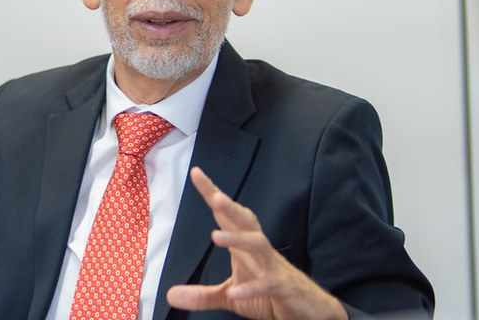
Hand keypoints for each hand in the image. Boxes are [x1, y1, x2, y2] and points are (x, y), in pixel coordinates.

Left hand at [166, 167, 346, 319]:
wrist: (308, 311)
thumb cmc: (269, 295)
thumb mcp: (230, 296)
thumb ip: (202, 295)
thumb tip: (170, 294)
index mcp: (244, 247)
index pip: (226, 215)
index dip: (212, 193)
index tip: (196, 172)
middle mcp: (258, 251)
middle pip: (246, 221)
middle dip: (231, 207)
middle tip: (215, 196)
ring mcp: (273, 267)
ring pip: (258, 244)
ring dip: (238, 238)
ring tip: (216, 236)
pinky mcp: (284, 287)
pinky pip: (268, 283)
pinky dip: (252, 288)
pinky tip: (235, 292)